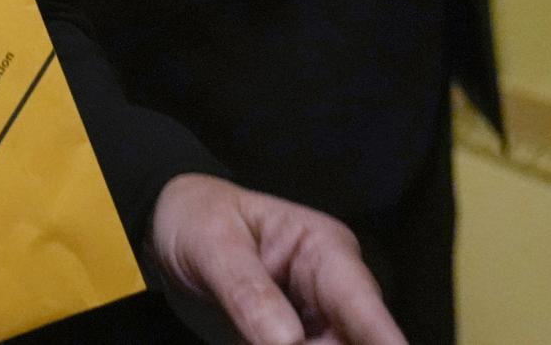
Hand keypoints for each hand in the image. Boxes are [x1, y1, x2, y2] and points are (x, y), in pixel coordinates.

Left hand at [150, 173, 405, 344]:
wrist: (166, 227)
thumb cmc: (196, 218)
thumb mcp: (215, 247)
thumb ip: (249, 293)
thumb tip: (288, 343)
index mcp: (325, 250)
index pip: (363, 304)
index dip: (384, 340)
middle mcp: (333, 289)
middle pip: (355, 340)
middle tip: (283, 339)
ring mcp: (316, 321)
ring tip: (252, 336)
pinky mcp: (296, 342)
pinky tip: (247, 340)